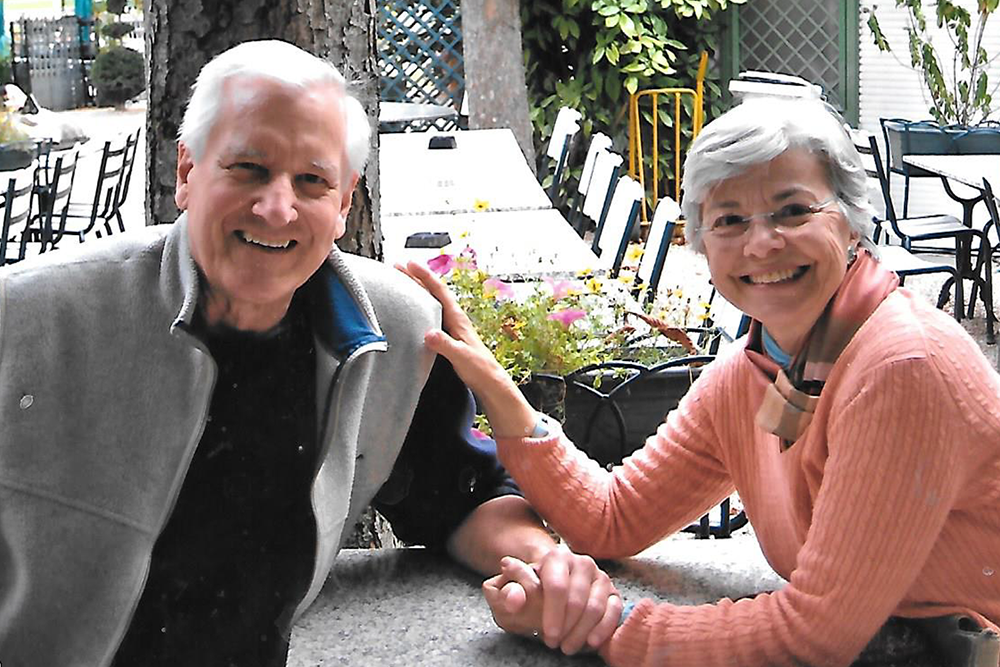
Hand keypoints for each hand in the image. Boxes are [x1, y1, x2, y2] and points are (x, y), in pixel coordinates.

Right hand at [396, 261, 537, 437]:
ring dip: (419, 290)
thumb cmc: (480, 369)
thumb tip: (428, 333)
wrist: (491, 382)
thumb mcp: (461, 357)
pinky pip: (433, 314)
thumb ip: (445, 345)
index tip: (409, 264)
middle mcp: (455, 319)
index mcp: (458, 319)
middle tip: (398, 267)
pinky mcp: (450, 336)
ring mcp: (453, 327)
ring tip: (403, 283)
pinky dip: (422, 306)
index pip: (439, 291)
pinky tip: (414, 311)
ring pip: (433, 302)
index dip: (424, 276)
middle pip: (434, 292)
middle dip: (417, 278)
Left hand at [482, 549, 622, 653]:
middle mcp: (582, 562)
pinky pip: (614, 611)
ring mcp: (600, 576)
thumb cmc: (532, 591)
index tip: (548, 637)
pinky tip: (591, 642)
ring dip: (582, 632)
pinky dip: (603, 629)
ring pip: (595, 607)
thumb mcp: (515, 590)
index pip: (557, 587)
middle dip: (566, 627)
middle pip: (577, 599)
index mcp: (557, 557)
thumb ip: (510, 593)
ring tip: (568, 647)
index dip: (553, 615)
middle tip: (556, 645)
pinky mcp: (612, 591)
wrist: (551, 589)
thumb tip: (513, 598)